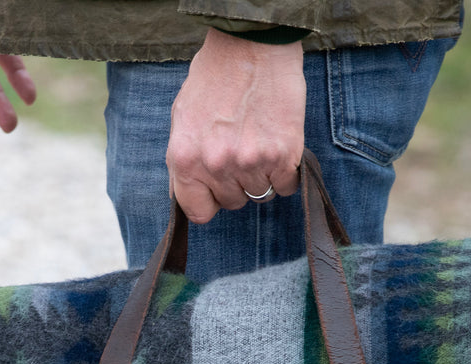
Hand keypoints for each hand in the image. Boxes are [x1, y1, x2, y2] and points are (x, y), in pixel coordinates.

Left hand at [167, 29, 305, 223]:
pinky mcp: (283, 155)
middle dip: (237, 183)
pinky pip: (288, 185)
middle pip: (233, 203)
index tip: (217, 189)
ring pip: (262, 194)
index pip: (198, 212)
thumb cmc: (214, 77)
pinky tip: (279, 146)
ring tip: (259, 142)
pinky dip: (286, 172)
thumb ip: (184, 162)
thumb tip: (186, 195)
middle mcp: (216, 165)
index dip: (209, 201)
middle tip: (241, 150)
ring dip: (263, 175)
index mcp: (184, 159)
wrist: (251, 45)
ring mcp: (251, 162)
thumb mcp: (182, 119)